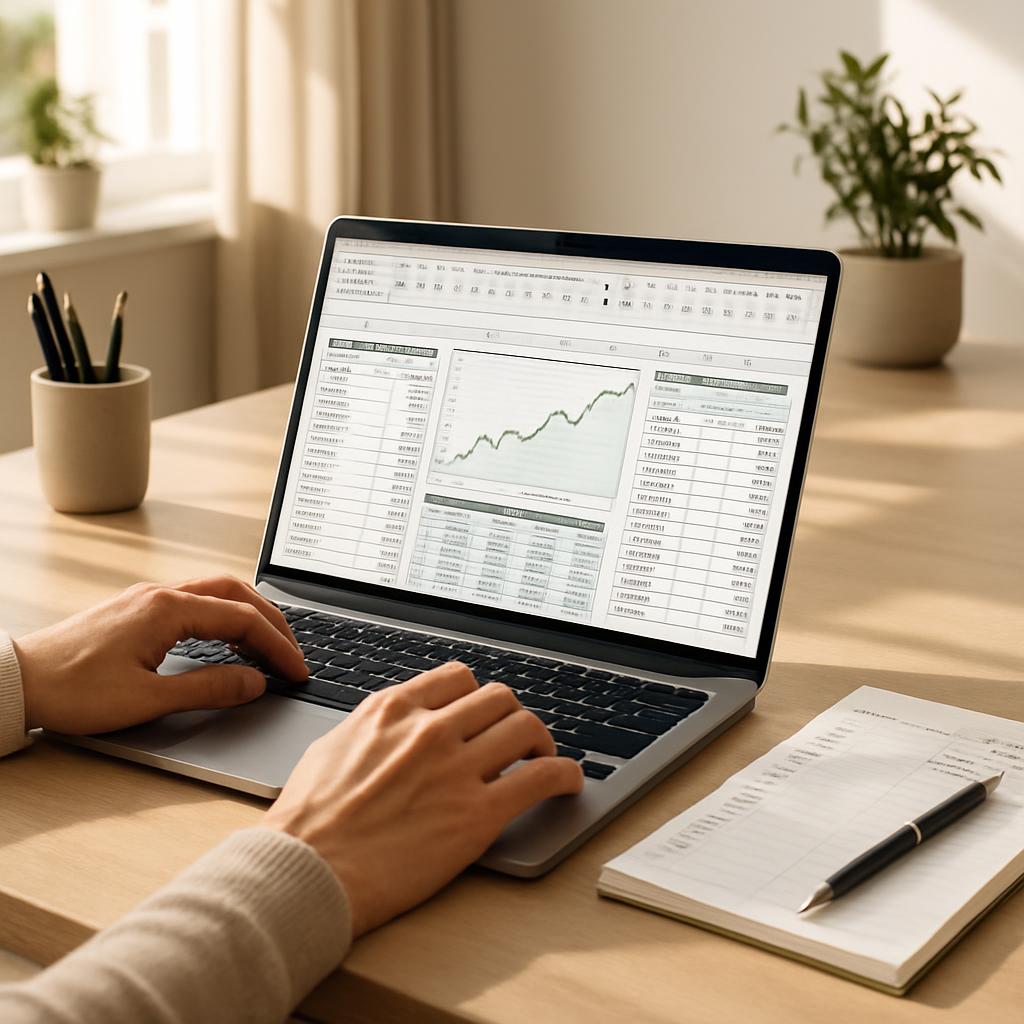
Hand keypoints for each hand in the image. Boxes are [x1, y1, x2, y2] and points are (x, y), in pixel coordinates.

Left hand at [13, 576, 308, 733]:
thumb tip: (254, 683)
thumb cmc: (72, 690)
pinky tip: (225, 638)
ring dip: (248, 613)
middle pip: (236, 593)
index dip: (277, 647)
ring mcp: (147, 599)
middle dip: (272, 621)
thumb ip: (208, 688)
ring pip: (215, 592)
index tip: (296, 671)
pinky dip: (222, 615)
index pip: (243, 619)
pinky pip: (194, 600)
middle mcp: (161, 595)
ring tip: (267, 643)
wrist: (17, 680)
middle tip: (292, 652)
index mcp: (168, 610)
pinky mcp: (136, 610)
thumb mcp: (147, 699)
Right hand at [263, 662, 583, 935]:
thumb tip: (392, 726)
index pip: (458, 677)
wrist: (306, 873)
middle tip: (514, 739)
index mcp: (393, 710)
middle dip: (510, 716)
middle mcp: (429, 729)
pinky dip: (564, 775)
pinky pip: (542, 778)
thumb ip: (371, 728)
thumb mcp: (330, 748)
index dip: (477, 696)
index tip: (482, 713)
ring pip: (526, 727)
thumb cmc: (307, 822)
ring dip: (541, 741)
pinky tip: (567, 782)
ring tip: (543, 758)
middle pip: (499, 698)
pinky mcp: (478, 814)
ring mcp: (457, 769)